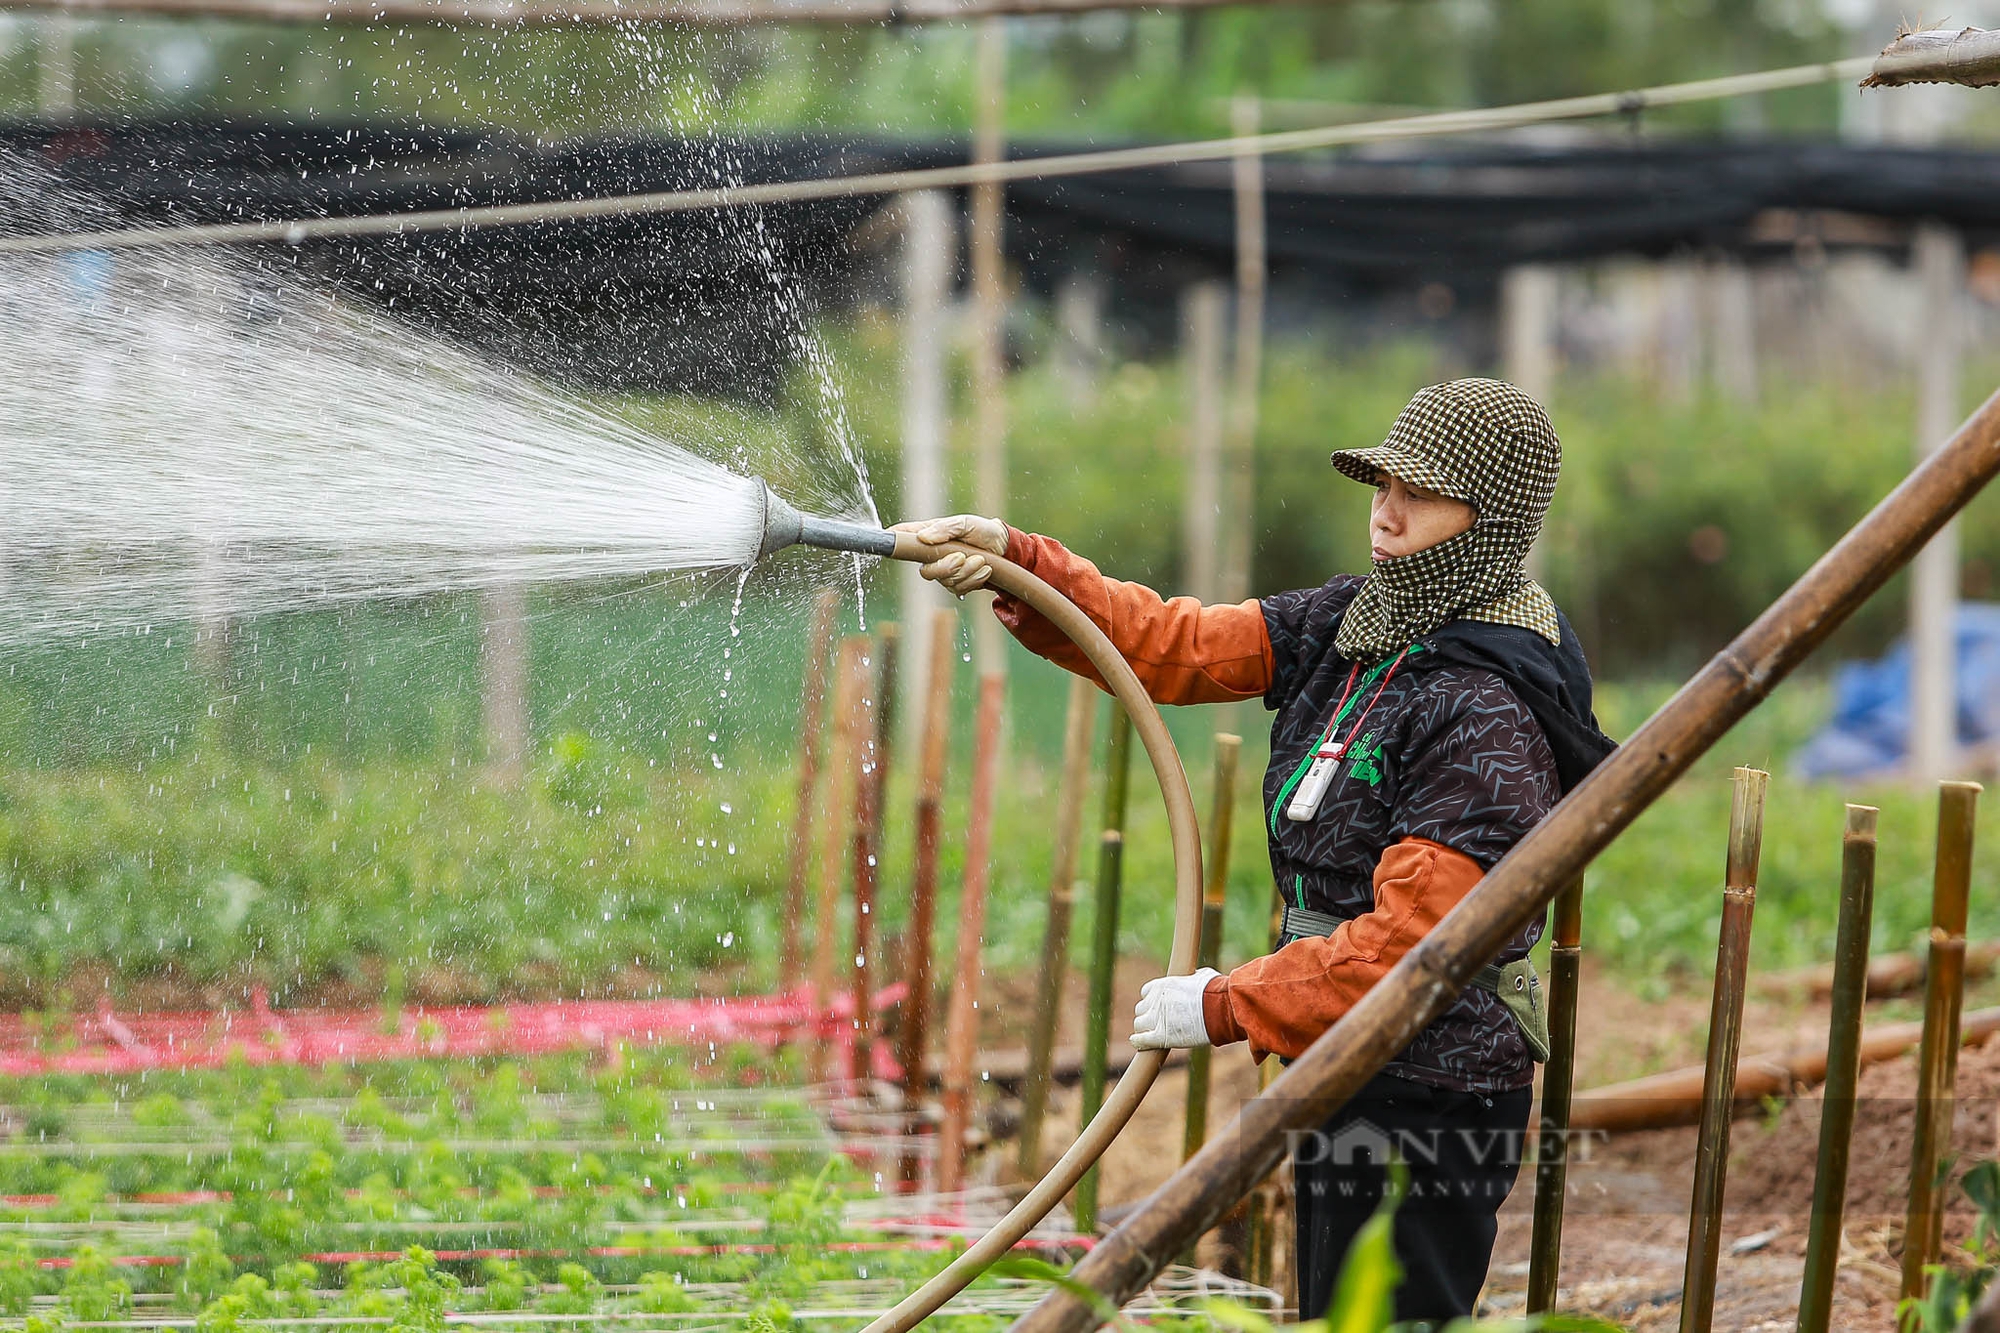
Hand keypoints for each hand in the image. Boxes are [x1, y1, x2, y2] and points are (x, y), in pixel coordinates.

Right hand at [889, 514, 1007, 596]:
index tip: (888, 539)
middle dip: (946, 568)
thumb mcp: (965, 523)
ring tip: (981, 559)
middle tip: (962, 557)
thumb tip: (923, 538)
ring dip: (967, 572)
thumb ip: (945, 529)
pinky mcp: (957, 584)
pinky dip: (974, 579)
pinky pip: (959, 590)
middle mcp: (931, 556)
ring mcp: (943, 572)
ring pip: (946, 582)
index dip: (891, 540)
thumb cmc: (981, 530)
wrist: (1003, 547)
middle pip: (925, 572)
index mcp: (928, 535)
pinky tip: (985, 568)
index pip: (901, 536)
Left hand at [1129, 968, 1219, 1050]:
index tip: (1158, 1006)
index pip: (1146, 992)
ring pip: (1140, 1024)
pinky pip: (1142, 1040)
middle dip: (1148, 1015)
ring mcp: (1157, 1018)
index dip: (1151, 1001)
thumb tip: (1197, 976)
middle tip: (1157, 1022)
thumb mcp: (1202, 977)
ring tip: (1151, 1034)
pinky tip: (1138, 1043)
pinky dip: (1139, 1042)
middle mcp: (1156, 1000)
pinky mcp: (1161, 1036)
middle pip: (1141, 1009)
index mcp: (1163, 985)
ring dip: (1144, 1029)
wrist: (1219, 1009)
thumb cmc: (1215, 992)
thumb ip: (1192, 977)